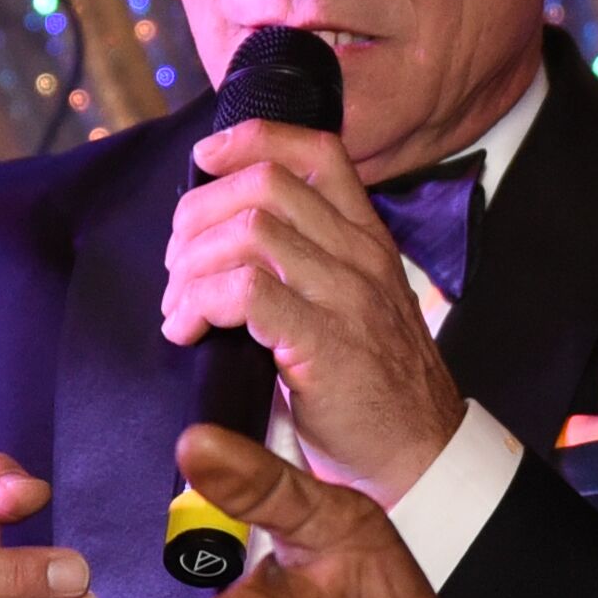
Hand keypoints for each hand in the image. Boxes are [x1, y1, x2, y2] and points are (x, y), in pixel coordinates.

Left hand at [162, 119, 469, 499]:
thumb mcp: (353, 304)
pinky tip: (189, 331)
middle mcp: (360, 256)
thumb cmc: (372, 387)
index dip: (249, 140)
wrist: (420, 457)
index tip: (205, 160)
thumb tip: (223, 238)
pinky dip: (200, 304)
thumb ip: (308, 263)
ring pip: (250, 231)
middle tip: (178, 264)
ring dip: (193, 264)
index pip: (315, 150)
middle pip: (265, 182)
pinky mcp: (324, 344)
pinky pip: (246, 292)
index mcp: (366, 239)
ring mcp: (346, 297)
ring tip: (180, 308)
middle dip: (199, 213)